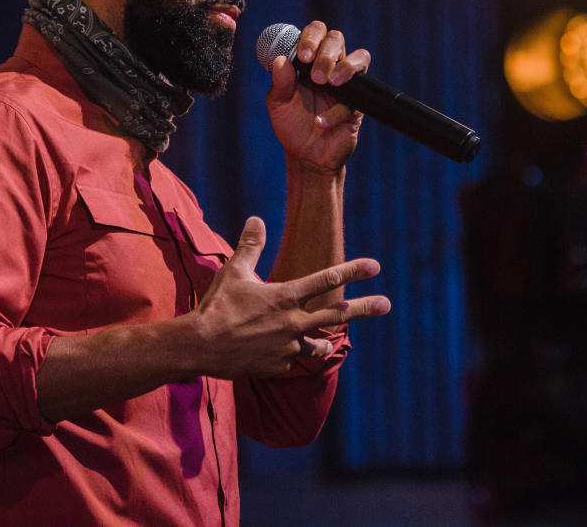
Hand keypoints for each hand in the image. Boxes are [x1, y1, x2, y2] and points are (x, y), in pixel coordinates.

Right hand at [191, 217, 389, 378]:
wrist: (200, 346)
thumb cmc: (217, 305)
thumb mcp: (234, 272)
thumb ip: (251, 246)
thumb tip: (257, 219)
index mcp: (286, 296)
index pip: (327, 279)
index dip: (353, 270)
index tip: (375, 266)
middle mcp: (293, 322)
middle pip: (337, 314)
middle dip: (364, 307)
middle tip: (386, 304)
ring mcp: (288, 347)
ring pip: (317, 346)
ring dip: (322, 344)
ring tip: (327, 345)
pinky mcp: (278, 367)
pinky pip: (289, 360)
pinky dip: (284, 355)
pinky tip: (269, 353)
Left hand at [266, 20, 370, 173]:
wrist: (306, 156)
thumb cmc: (292, 125)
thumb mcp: (278, 104)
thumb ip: (280, 82)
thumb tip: (280, 60)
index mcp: (309, 60)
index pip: (315, 33)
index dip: (311, 37)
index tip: (302, 55)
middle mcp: (330, 66)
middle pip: (337, 39)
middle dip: (327, 53)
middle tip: (316, 76)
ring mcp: (347, 83)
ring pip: (360, 57)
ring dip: (345, 67)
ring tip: (329, 84)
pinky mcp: (359, 103)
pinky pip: (358, 96)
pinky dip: (336, 111)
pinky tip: (320, 122)